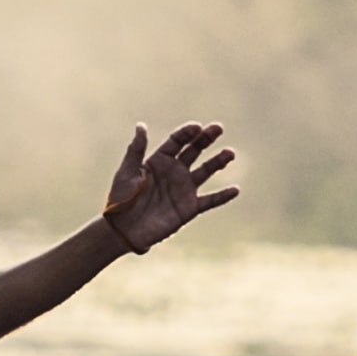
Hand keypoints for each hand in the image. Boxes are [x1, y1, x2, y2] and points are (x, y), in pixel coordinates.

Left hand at [101, 121, 238, 251]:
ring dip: (218, 162)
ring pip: (206, 171)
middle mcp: (175, 171)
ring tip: (230, 153)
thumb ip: (136, 150)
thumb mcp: (127, 172)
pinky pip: (210, 201)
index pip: (177, 141)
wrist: (123, 230)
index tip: (197, 127)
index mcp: (159, 160)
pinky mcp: (189, 208)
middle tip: (218, 128)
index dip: (187, 133)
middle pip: (194, 150)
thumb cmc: (121, 199)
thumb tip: (141, 125)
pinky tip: (235, 190)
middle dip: (206, 138)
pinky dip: (222, 196)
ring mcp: (184, 189)